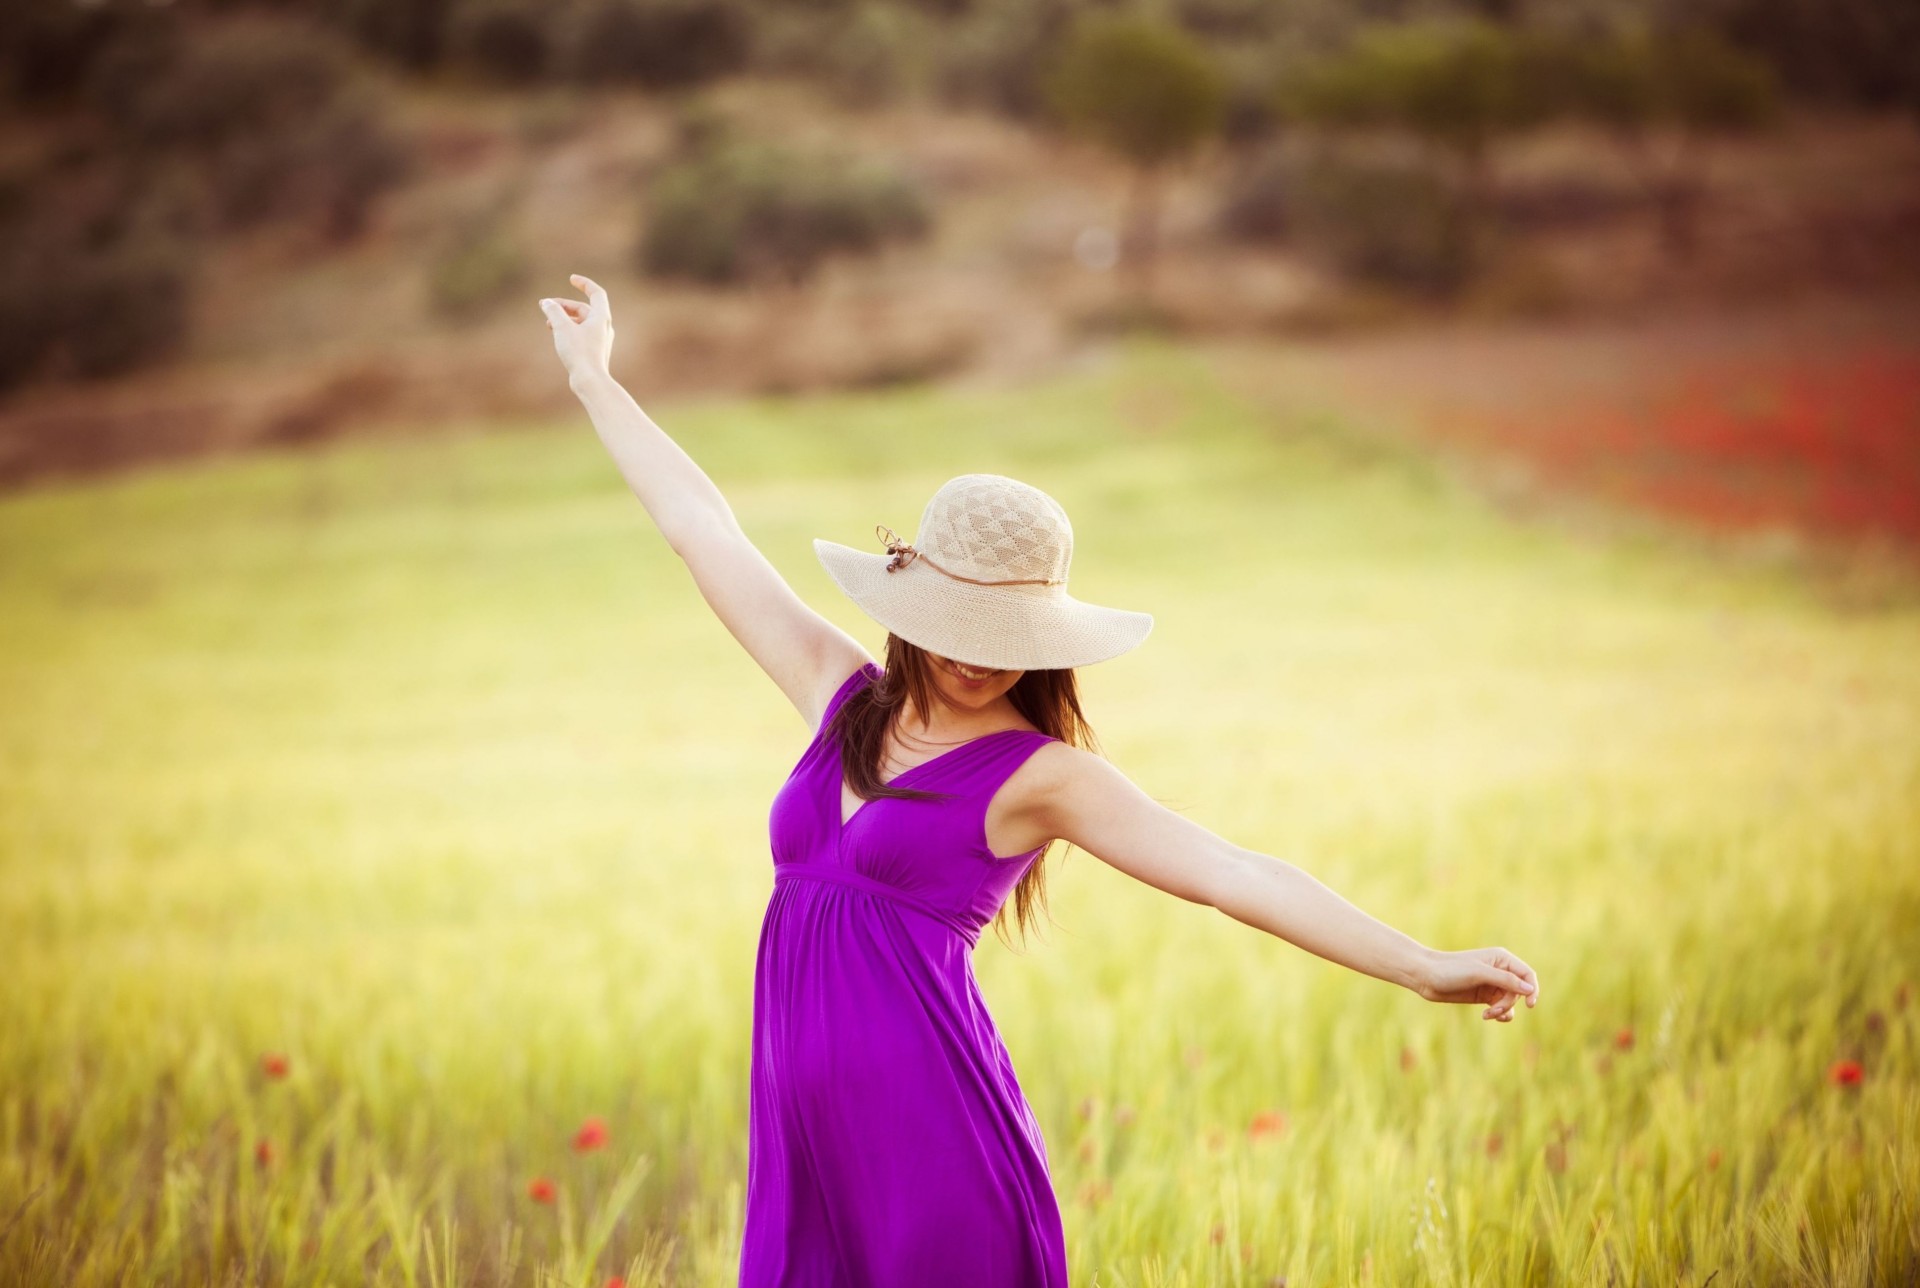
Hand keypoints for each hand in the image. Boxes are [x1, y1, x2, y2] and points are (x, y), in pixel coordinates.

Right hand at [538, 273, 614, 386]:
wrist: (590, 381)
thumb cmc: (579, 353)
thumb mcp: (562, 328)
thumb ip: (553, 312)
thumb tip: (547, 303)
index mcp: (601, 317)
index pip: (596, 293)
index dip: (584, 283)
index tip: (571, 279)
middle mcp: (604, 327)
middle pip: (584, 309)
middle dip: (564, 306)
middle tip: (546, 307)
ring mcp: (600, 340)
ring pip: (581, 323)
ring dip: (564, 319)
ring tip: (548, 323)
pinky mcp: (594, 352)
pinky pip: (581, 335)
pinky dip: (569, 331)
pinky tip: (557, 336)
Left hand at [1414, 946, 1538, 1021]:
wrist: (1426, 977)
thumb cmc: (1451, 970)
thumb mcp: (1479, 973)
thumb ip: (1505, 980)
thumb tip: (1530, 989)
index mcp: (1501, 959)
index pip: (1527, 974)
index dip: (1533, 989)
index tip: (1530, 1005)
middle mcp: (1499, 970)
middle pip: (1519, 991)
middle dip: (1509, 1003)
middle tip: (1494, 1010)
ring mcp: (1492, 984)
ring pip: (1510, 1001)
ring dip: (1503, 1010)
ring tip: (1488, 1015)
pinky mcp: (1484, 996)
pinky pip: (1501, 1007)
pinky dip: (1498, 1014)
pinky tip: (1487, 1016)